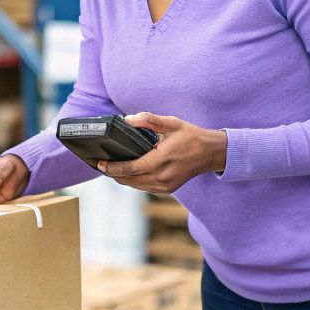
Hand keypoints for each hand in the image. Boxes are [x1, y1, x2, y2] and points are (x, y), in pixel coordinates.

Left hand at [94, 112, 226, 194]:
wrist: (210, 153)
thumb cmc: (190, 136)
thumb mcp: (170, 123)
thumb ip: (148, 120)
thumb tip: (127, 119)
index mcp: (161, 161)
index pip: (130, 169)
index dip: (112, 168)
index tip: (99, 163)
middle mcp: (162, 178)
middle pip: (129, 180)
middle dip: (113, 173)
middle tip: (100, 164)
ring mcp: (165, 186)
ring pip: (135, 185)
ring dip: (122, 178)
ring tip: (110, 168)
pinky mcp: (167, 190)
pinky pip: (144, 187)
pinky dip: (133, 181)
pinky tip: (128, 172)